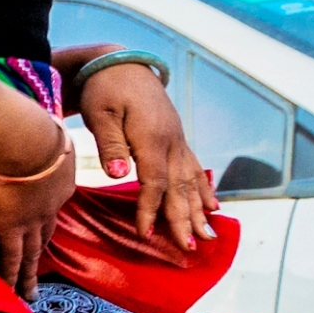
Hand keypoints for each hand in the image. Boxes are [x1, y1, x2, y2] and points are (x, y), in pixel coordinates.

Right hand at [0, 123, 74, 297]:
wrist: (24, 139)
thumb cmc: (29, 125)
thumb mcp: (41, 129)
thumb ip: (32, 134)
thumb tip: (19, 123)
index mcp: (59, 179)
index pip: (51, 204)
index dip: (45, 218)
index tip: (40, 225)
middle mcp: (50, 204)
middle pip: (45, 234)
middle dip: (42, 254)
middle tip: (40, 274)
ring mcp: (31, 218)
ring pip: (32, 252)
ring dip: (31, 274)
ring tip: (29, 293)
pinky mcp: (11, 227)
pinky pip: (11, 258)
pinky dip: (12, 277)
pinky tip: (11, 291)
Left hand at [78, 64, 214, 249]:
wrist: (120, 65)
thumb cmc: (105, 89)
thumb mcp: (100, 114)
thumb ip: (111, 146)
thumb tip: (119, 176)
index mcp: (152, 137)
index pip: (155, 182)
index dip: (151, 210)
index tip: (146, 234)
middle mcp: (172, 141)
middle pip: (180, 187)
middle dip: (185, 219)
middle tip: (191, 247)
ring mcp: (178, 140)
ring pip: (191, 180)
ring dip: (199, 210)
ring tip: (209, 235)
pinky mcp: (177, 138)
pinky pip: (194, 168)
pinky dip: (204, 189)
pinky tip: (212, 206)